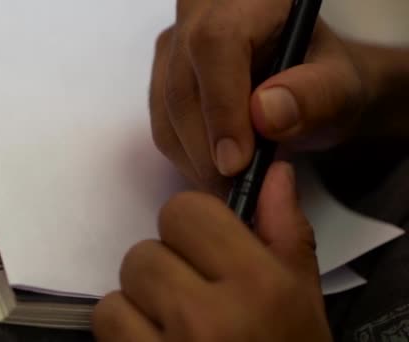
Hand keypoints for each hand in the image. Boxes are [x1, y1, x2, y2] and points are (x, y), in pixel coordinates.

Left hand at [93, 162, 332, 341]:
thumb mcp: (301, 299)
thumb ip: (285, 231)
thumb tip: (273, 174)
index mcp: (257, 285)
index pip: (183, 212)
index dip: (190, 226)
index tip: (202, 247)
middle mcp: (208, 315)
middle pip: (144, 251)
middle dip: (166, 268)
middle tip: (193, 297)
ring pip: (120, 288)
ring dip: (141, 303)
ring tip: (174, 328)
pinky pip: (106, 323)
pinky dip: (124, 333)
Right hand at [150, 0, 369, 191]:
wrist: (305, 86)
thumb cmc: (323, 81)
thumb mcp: (341, 86)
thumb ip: (316, 95)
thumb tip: (265, 113)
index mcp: (248, 1)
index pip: (216, 45)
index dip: (221, 107)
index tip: (236, 163)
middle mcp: (200, 15)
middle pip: (182, 86)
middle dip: (206, 150)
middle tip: (239, 192)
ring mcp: (174, 47)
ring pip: (166, 112)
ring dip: (196, 160)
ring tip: (235, 187)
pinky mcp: (162, 77)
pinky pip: (163, 126)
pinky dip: (188, 158)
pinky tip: (218, 170)